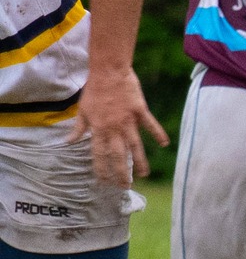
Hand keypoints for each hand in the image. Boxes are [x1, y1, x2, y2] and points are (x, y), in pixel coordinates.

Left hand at [67, 68, 169, 184]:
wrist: (109, 72)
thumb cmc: (94, 91)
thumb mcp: (82, 111)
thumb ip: (78, 129)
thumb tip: (68, 142)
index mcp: (99, 129)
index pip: (100, 155)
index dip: (102, 169)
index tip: (104, 181)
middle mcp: (114, 128)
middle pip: (118, 155)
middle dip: (121, 172)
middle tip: (125, 186)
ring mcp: (129, 120)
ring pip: (135, 145)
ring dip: (139, 161)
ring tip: (144, 174)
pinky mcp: (140, 111)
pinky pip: (150, 125)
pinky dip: (158, 134)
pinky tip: (165, 144)